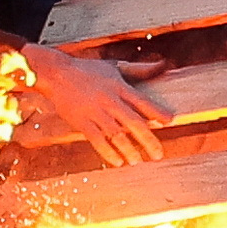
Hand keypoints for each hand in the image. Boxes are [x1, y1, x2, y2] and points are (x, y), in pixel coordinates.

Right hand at [15, 47, 166, 164]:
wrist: (56, 73)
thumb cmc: (87, 70)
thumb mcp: (114, 66)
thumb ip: (139, 70)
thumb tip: (163, 65)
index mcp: (119, 86)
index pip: (142, 101)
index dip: (157, 112)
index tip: (170, 121)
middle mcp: (109, 100)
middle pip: (133, 122)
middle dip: (148, 140)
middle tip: (158, 155)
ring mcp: (95, 112)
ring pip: (116, 134)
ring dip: (128, 149)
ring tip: (137, 161)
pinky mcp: (80, 121)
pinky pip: (97, 140)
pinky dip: (107, 152)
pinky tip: (117, 162)